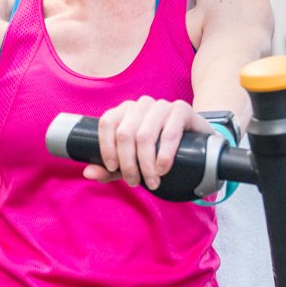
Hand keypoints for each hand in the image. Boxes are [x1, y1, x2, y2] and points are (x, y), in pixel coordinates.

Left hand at [85, 96, 211, 191]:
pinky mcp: (181, 110)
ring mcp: (162, 106)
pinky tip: (162, 170)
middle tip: (134, 182)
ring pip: (144, 136)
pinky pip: (168, 134)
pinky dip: (163, 156)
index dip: (106, 147)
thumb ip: (111, 168)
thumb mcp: (133, 161)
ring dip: (145, 164)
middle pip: (125, 133)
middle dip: (127, 163)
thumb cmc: (159, 152)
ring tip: (151, 182)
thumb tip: (88, 173)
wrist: (197, 145)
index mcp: (125, 111)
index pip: (107, 123)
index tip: (112, 168)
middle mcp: (141, 104)